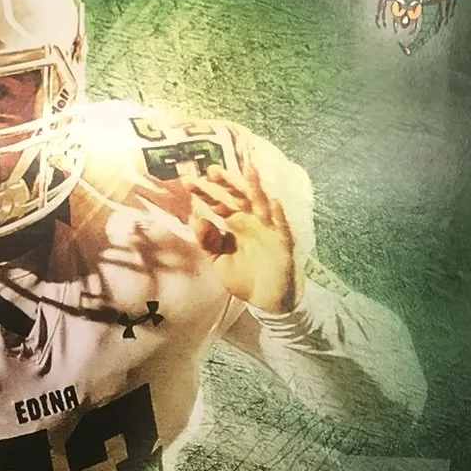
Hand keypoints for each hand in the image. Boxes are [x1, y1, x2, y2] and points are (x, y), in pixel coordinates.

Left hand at [134, 159, 302, 315]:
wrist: (267, 302)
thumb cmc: (245, 279)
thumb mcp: (219, 262)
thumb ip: (208, 243)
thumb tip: (198, 221)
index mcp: (235, 224)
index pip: (218, 203)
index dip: (205, 193)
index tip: (187, 182)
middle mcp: (251, 221)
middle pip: (238, 197)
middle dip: (226, 184)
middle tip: (211, 170)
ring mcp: (268, 229)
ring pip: (261, 204)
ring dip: (255, 187)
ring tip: (248, 169)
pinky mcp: (283, 242)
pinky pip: (282, 226)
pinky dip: (278, 213)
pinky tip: (273, 199)